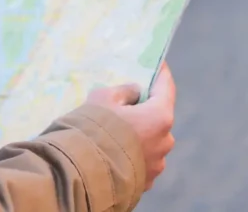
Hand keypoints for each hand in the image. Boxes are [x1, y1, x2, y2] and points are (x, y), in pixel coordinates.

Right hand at [87, 64, 175, 190]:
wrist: (81, 174)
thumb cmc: (94, 128)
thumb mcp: (104, 98)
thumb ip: (124, 91)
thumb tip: (135, 93)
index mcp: (160, 117)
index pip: (166, 88)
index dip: (161, 74)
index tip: (159, 65)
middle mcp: (165, 141)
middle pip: (158, 117)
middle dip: (145, 109)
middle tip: (128, 103)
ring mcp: (156, 165)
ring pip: (150, 142)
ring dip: (139, 135)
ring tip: (117, 132)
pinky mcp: (146, 182)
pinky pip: (141, 161)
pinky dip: (132, 154)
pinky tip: (114, 152)